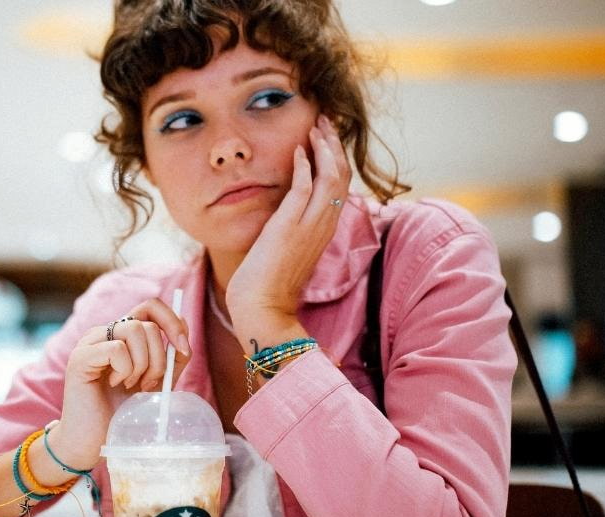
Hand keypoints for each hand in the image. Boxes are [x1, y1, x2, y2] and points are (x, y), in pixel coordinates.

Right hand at [57, 298, 191, 468]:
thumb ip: (170, 358)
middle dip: (160, 356)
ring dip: (143, 364)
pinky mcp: (80, 357)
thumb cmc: (122, 413)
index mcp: (122, 335)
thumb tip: (184, 328)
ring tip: (132, 385)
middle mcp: (105, 332)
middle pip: (147, 322)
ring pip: (135, 330)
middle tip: (148, 383)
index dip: (172, 321)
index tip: (182, 350)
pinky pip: (117, 349)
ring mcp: (90, 342)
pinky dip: (125, 370)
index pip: (151, 306)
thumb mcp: (156, 382)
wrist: (94, 441)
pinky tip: (115, 385)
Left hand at [226, 114, 351, 347]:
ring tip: (316, 126)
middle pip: (342, 176)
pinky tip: (298, 150)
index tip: (326, 137)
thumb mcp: (286, 249)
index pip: (340, 187)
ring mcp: (309, 227)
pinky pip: (305, 188)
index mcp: (323, 231)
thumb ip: (292, 227)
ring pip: (331, 177)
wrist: (262, 308)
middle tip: (324, 121)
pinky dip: (305, 166)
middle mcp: (323, 226)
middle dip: (334, 145)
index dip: (336, 159)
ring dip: (324, 148)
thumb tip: (287, 210)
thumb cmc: (268, 283)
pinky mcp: (289, 227)